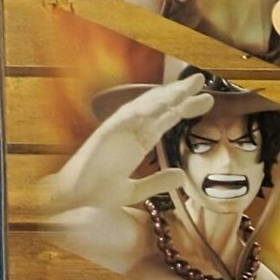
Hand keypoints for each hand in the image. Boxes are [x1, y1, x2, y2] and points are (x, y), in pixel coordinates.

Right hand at [42, 76, 213, 213]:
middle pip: (159, 107)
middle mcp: (129, 132)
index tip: (208, 100)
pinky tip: (160, 104)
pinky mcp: (105, 135)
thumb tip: (182, 176)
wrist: (71, 199)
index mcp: (137, 142)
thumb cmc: (96, 192)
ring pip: (144, 107)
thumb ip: (157, 182)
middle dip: (180, 93)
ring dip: (164, 95)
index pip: (166, 120)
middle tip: (202, 80)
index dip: (185, 108)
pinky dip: (142, 109)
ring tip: (186, 87)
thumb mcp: (134, 191)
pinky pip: (125, 118)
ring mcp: (117, 131)